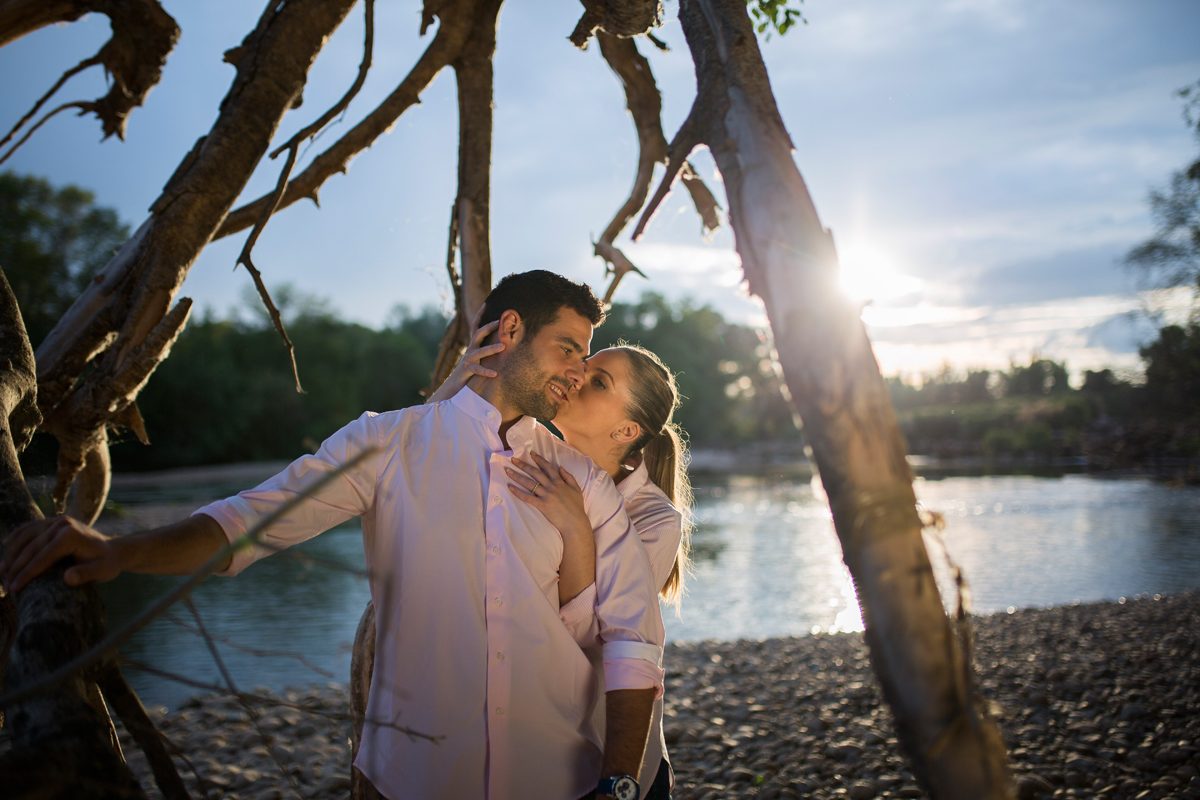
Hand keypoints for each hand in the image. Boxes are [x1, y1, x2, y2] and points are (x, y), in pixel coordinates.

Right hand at [0, 515, 121, 593]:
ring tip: (2, 573)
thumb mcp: (102, 572)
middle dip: (15, 567)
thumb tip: (68, 578)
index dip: (27, 573)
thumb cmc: (106, 564)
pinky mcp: (52, 521)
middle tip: (5, 586)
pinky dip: (16, 538)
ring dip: (11, 554)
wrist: (112, 550)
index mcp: (71, 535)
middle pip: (31, 547)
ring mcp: (56, 520)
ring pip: (25, 537)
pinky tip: (5, 549)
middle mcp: (62, 523)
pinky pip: (29, 528)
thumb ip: (86, 574)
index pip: (43, 556)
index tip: (14, 588)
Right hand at [427, 313, 504, 402]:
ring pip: (479, 352)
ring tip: (503, 347)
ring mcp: (468, 360)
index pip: (476, 326)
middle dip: (489, 327)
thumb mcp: (478, 357)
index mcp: (473, 345)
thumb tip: (502, 341)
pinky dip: (486, 371)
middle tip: (500, 321)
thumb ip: (486, 349)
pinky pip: (477, 370)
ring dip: (491, 349)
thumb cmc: (470, 371)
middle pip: (478, 334)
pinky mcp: (467, 371)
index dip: (480, 314)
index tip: (486, 303)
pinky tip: (495, 374)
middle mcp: (470, 350)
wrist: (454, 386)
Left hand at [505, 453, 589, 541]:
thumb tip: (560, 467)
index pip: (547, 467)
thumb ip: (569, 477)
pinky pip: (527, 497)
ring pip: (529, 483)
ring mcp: (546, 495)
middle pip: (535, 473)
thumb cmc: (577, 507)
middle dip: (523, 465)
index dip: (539, 459)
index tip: (531, 453)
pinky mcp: (541, 505)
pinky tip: (510, 487)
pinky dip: (518, 492)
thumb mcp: (576, 489)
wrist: (575, 522)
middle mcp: (551, 486)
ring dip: (517, 476)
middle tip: (513, 459)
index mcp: (560, 481)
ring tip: (508, 470)